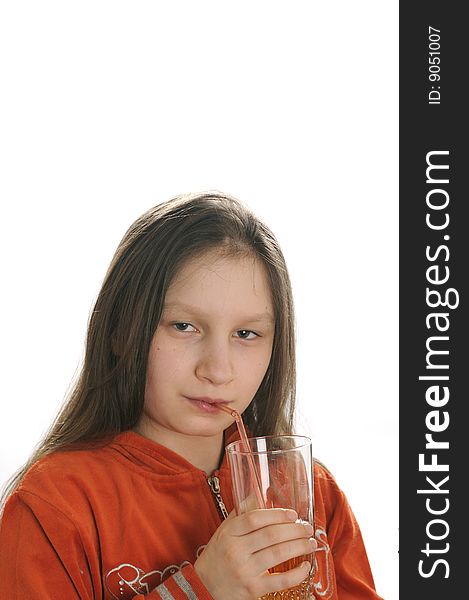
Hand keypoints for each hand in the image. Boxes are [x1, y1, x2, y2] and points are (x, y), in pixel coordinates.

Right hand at [194, 508, 315, 599]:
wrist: (204, 587)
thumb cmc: (217, 556)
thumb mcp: (223, 531)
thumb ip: (240, 514)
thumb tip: (256, 494)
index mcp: (229, 533)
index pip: (255, 519)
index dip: (277, 514)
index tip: (293, 514)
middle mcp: (235, 550)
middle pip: (271, 535)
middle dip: (294, 530)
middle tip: (307, 528)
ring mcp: (244, 571)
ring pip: (278, 554)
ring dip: (299, 547)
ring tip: (311, 543)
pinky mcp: (253, 589)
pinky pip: (280, 580)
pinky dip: (297, 573)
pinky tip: (305, 566)